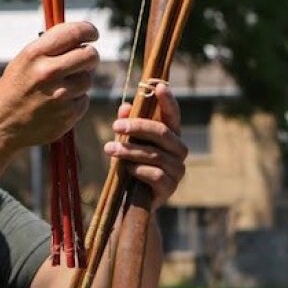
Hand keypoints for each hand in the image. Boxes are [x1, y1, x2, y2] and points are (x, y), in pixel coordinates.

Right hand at [0, 21, 98, 149]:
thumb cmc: (12, 90)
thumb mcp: (22, 61)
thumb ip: (49, 47)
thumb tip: (79, 35)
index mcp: (34, 54)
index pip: (75, 33)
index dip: (88, 30)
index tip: (91, 34)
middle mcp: (48, 72)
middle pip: (90, 55)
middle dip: (89, 56)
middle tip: (82, 60)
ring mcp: (60, 95)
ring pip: (88, 79)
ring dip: (79, 81)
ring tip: (59, 87)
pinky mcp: (67, 115)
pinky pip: (83, 100)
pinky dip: (75, 101)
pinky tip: (57, 104)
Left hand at [102, 83, 187, 209]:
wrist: (131, 201)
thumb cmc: (131, 165)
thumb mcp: (126, 142)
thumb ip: (127, 126)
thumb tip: (126, 107)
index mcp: (171, 135)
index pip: (172, 114)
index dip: (168, 100)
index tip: (158, 85)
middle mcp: (179, 150)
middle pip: (161, 132)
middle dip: (137, 127)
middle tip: (115, 126)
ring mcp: (177, 170)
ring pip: (154, 154)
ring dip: (129, 150)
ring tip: (109, 148)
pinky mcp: (170, 187)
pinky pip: (154, 174)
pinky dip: (137, 169)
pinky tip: (126, 169)